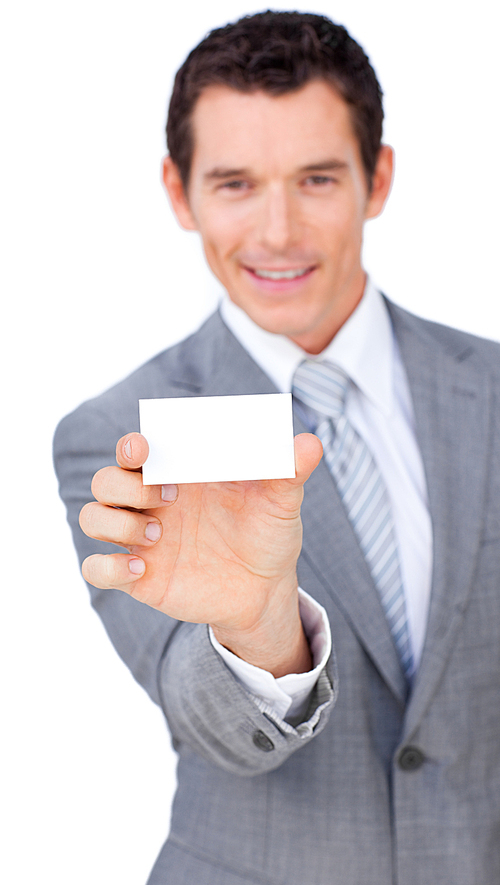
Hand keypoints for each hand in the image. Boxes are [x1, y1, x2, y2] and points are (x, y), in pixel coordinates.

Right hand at [80, 432, 322, 675]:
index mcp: (178, 474)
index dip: (131, 445)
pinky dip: (107, 566)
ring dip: (117, 521)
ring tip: (160, 534)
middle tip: (168, 496)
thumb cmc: (267, 534)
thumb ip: (290, 472)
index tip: (145, 448)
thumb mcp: (281, 502)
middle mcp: (151, 502)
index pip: (135, 449)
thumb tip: (310, 443)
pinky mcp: (139, 576)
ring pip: (92, 517)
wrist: (265, 589)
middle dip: (124, 484)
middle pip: (105, 480)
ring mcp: (141, 538)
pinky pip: (96, 568)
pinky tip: (142, 568)